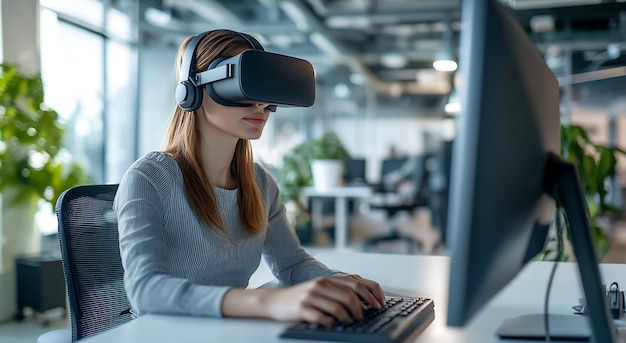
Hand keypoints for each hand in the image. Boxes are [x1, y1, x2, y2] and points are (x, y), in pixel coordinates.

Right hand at [260, 274, 384, 326]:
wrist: (275, 301)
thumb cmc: (302, 296)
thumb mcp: (322, 288)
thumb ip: (340, 290)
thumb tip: (365, 300)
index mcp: (329, 279)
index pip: (358, 283)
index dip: (372, 294)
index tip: (379, 304)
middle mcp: (321, 284)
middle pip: (350, 295)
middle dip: (362, 308)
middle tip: (363, 316)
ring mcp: (311, 296)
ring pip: (338, 307)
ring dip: (348, 317)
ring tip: (348, 322)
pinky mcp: (302, 308)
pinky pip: (322, 317)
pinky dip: (330, 323)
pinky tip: (331, 324)